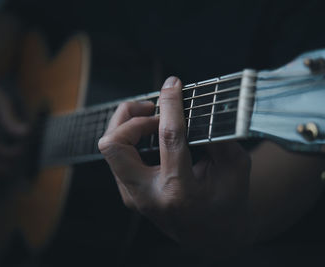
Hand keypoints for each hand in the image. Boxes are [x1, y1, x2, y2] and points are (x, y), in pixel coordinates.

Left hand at [98, 77, 250, 255]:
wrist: (208, 234)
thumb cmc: (226, 202)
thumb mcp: (236, 170)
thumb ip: (219, 138)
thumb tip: (199, 107)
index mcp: (179, 192)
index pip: (169, 138)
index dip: (170, 105)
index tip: (172, 84)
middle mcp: (147, 195)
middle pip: (115, 144)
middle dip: (129, 116)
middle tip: (153, 109)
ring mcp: (132, 195)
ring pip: (109, 148)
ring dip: (126, 124)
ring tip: (151, 118)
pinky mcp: (127, 192)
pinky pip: (117, 156)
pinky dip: (129, 137)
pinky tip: (149, 134)